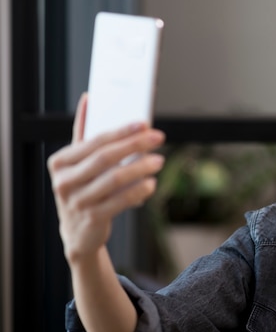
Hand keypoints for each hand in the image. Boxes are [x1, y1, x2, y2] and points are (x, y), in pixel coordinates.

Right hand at [47, 93, 165, 262]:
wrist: (79, 232)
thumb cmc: (83, 189)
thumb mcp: (78, 163)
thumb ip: (83, 132)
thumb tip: (89, 99)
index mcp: (60, 162)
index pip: (94, 141)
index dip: (121, 131)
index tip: (144, 123)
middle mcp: (64, 181)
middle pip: (105, 158)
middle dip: (134, 145)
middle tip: (158, 137)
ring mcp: (77, 201)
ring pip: (114, 179)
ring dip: (140, 167)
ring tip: (159, 160)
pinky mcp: (92, 219)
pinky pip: (120, 201)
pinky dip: (138, 191)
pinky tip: (151, 183)